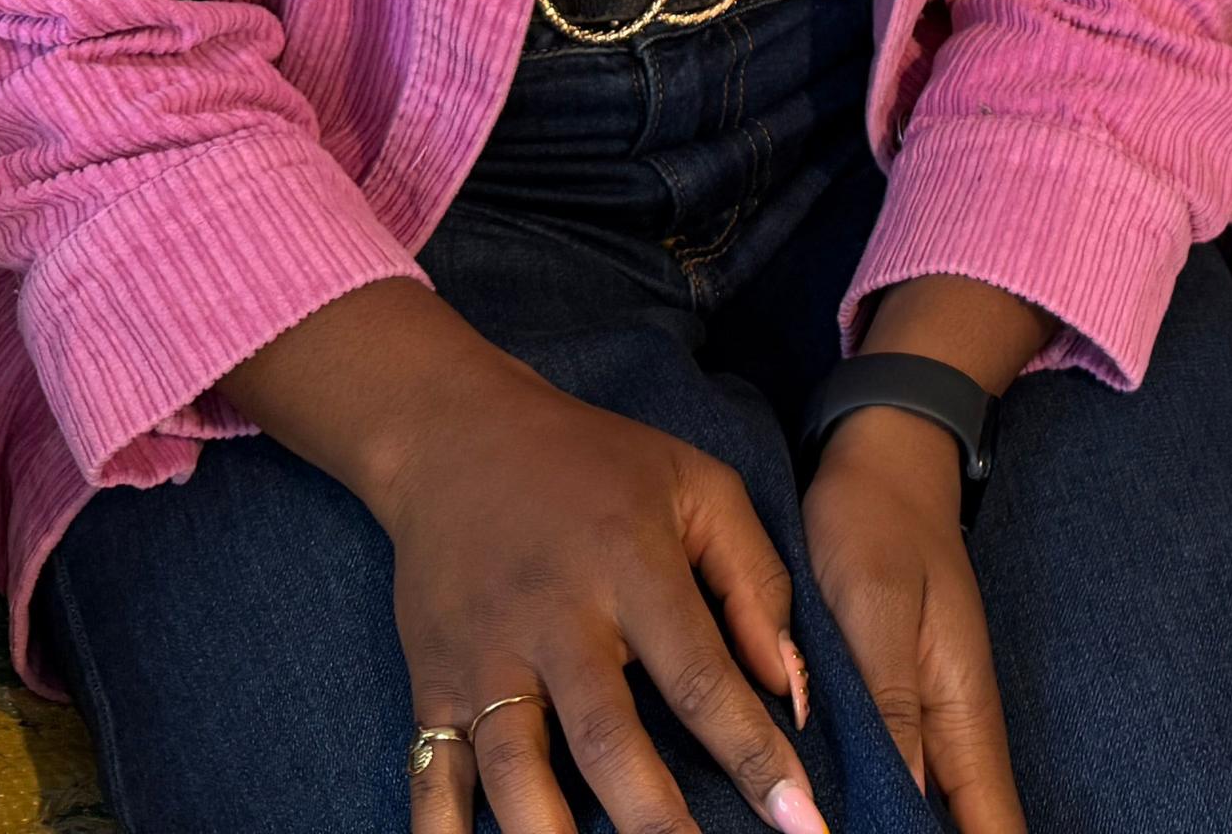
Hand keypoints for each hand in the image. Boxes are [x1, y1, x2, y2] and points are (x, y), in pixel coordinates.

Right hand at [367, 358, 823, 833]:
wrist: (455, 437)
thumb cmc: (598, 465)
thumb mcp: (697, 487)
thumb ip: (754, 581)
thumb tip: (792, 687)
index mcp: (632, 568)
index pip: (702, 678)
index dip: (754, 754)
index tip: (802, 821)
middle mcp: (557, 621)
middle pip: (609, 741)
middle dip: (661, 824)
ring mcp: (485, 657)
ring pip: (517, 770)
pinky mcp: (429, 682)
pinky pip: (433, 776)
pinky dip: (443, 833)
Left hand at [803, 413, 1022, 833]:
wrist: (885, 458)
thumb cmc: (873, 523)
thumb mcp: (873, 608)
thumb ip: (890, 706)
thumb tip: (903, 801)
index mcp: (961, 710)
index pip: (992, 826)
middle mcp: (957, 725)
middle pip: (973, 830)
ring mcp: (934, 716)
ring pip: (941, 812)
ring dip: (911, 832)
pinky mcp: (905, 703)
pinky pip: (911, 782)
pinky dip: (892, 812)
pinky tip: (858, 818)